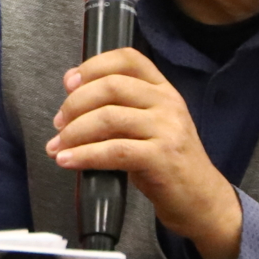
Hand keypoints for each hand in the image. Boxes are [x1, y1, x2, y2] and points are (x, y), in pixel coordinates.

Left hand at [48, 48, 241, 258]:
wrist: (201, 199)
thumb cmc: (166, 162)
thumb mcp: (147, 125)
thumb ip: (118, 106)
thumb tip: (72, 88)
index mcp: (162, 89)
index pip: (127, 59)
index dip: (92, 66)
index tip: (69, 83)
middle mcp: (168, 103)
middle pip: (110, 86)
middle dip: (74, 104)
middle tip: (59, 124)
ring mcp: (167, 129)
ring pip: (108, 117)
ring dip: (73, 132)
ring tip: (57, 147)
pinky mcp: (162, 157)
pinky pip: (114, 150)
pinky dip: (84, 155)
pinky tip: (68, 160)